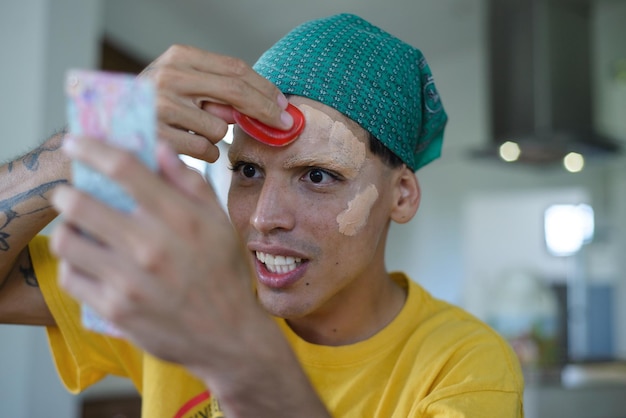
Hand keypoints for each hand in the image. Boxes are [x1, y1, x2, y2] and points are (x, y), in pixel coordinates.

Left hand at [50, 136, 330, 416]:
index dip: (92, 148)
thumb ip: (190, 183)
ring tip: (77, 229)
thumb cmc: (225, 274)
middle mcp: (151, 246)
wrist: (228, 336)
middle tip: (69, 193)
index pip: (124, 169)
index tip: (74, 142)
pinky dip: (73, 264)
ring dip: (67, 228)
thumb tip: (159, 148)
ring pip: (67, 240)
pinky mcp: (116, 309)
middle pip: (81, 203)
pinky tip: (87, 261)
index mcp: (181, 218)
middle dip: (67, 192)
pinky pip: (72, 276)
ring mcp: (130, 280)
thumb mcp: (220, 223)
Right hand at [140, 45, 292, 161]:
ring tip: (192, 131)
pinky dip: (204, 152)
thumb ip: (218, 91)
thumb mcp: (183, 85)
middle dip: (266, 110)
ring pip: (221, 127)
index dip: (265, 89)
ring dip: (217, 136)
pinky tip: (185, 145)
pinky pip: (205, 149)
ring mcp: (162, 106)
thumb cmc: (153, 106)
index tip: (283, 104)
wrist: (106, 126)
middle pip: (236, 92)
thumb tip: (262, 109)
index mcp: (179, 58)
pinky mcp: (160, 136)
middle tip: (283, 124)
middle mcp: (169, 77)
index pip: (235, 69)